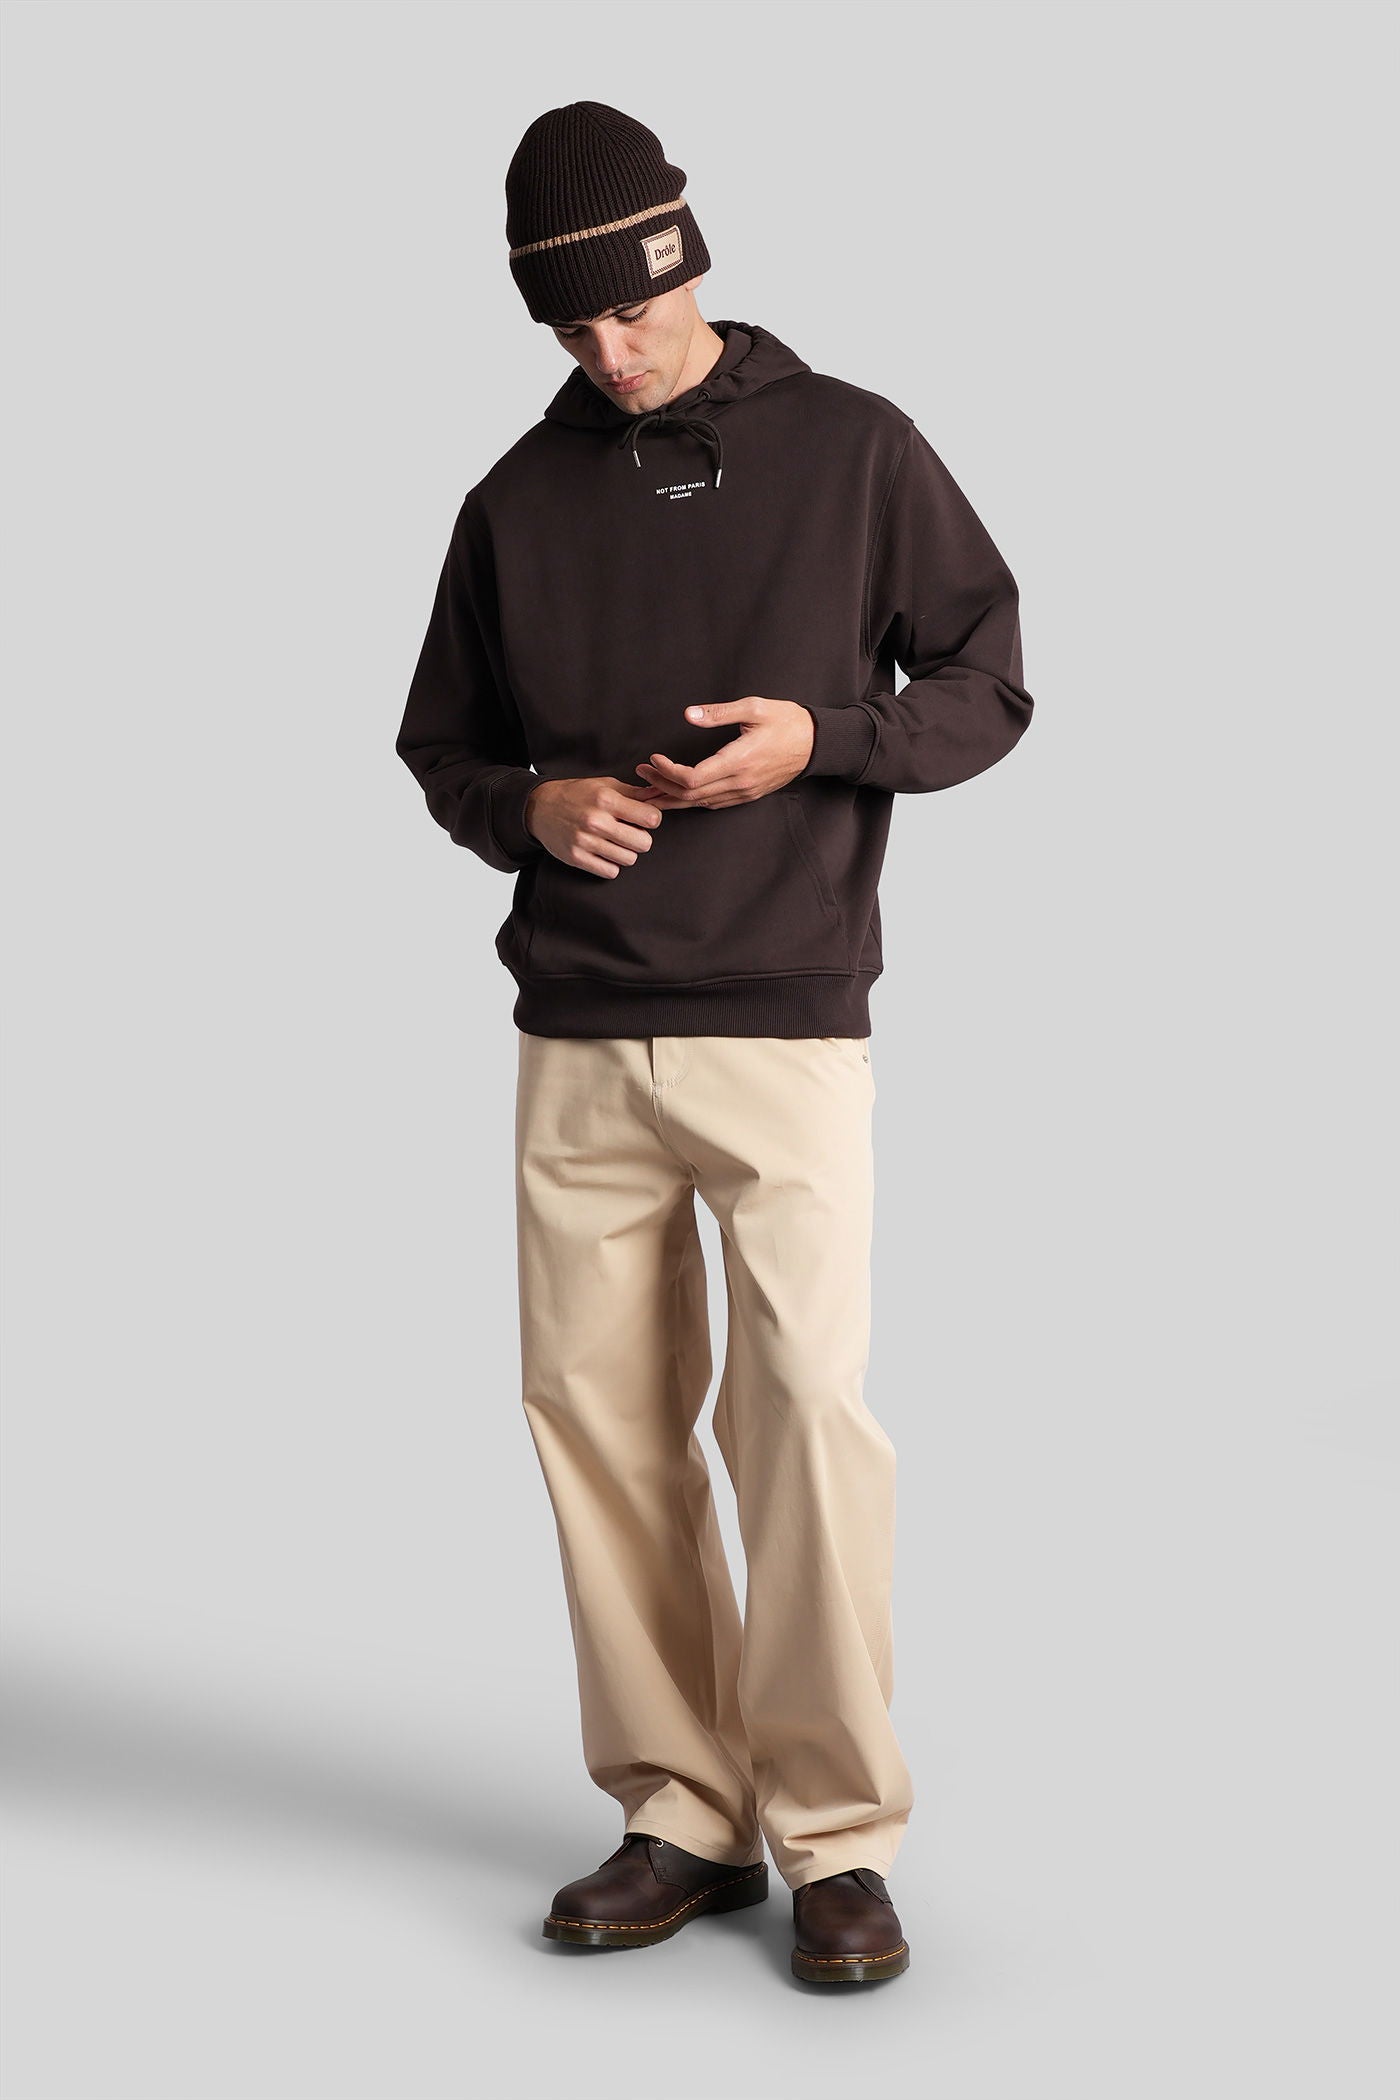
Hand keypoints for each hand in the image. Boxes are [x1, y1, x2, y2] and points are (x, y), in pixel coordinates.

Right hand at [524, 776, 663, 877]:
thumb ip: (634, 792)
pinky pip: (610, 872)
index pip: (651, 818)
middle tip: (630, 833)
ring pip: (629, 859)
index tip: (643, 819)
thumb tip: (661, 794)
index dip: (652, 819)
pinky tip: (604, 853)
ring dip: (626, 852)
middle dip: (641, 838)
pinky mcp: (577, 857)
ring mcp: (585, 841)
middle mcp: (596, 821)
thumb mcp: (605, 785)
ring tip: (616, 842)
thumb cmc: (577, 794)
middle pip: (644, 843)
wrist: (540, 808)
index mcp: (606, 799)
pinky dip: (611, 865)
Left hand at [632, 697, 814, 807]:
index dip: (667, 772)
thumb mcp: (754, 707)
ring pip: (699, 804)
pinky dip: (690, 802)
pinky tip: (676, 796)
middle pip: (690, 795)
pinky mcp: (747, 795)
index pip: (692, 778)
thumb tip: (689, 714)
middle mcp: (739, 783)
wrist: (816, 743)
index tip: (653, 759)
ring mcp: (744, 793)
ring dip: (672, 798)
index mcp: (739, 761)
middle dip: (661, 786)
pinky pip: (713, 804)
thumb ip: (719, 712)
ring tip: (648, 790)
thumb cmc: (787, 721)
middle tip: (640, 774)